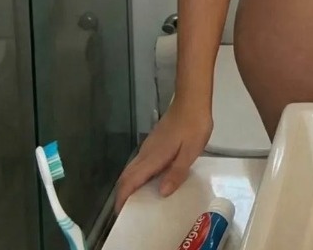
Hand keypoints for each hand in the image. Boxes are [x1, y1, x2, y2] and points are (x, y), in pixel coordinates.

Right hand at [114, 99, 212, 213]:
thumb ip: (177, 172)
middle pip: (127, 174)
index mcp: (153, 157)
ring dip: (130, 184)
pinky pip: (140, 162)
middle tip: (126, 211)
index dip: (122, 196)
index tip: (119, 212)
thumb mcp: (191, 151)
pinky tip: (150, 181)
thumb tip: (161, 193)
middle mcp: (147, 152)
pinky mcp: (155, 141)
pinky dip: (138, 175)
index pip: (131, 179)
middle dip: (122, 193)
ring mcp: (149, 145)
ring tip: (137, 201)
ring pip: (132, 167)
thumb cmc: (193, 126)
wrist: (192, 100)